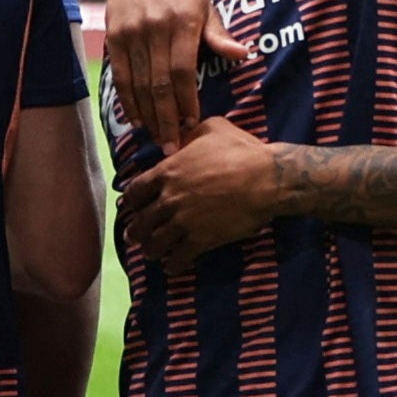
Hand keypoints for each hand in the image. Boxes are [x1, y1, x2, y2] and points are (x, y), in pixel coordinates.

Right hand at [100, 0, 240, 151]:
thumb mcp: (205, 8)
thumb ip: (219, 35)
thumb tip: (243, 54)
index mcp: (182, 21)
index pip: (183, 70)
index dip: (186, 100)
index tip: (191, 123)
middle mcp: (155, 27)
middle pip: (159, 83)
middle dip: (166, 118)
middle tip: (172, 146)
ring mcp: (131, 33)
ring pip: (139, 84)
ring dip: (148, 116)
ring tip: (157, 139)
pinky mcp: (114, 39)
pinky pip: (121, 78)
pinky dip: (128, 102)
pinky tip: (137, 120)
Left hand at [117, 116, 280, 267]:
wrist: (267, 179)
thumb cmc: (241, 151)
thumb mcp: (212, 128)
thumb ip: (190, 133)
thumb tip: (183, 135)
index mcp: (167, 171)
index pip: (135, 191)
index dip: (130, 201)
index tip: (130, 206)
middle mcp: (169, 199)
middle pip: (141, 221)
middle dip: (135, 231)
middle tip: (133, 237)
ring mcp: (183, 221)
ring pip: (156, 242)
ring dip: (151, 250)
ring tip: (151, 253)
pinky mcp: (200, 240)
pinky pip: (179, 258)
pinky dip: (173, 265)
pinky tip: (172, 268)